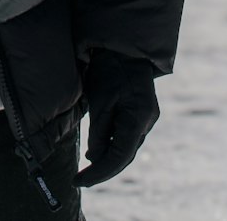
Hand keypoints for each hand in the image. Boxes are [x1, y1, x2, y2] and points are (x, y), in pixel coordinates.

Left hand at [75, 49, 158, 187]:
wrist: (124, 46)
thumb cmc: (110, 69)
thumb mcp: (100, 100)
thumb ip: (98, 132)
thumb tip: (94, 158)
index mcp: (138, 119)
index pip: (119, 158)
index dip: (98, 173)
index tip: (79, 180)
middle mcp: (146, 122)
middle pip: (124, 156)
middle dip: (103, 169)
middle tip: (80, 178)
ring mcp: (147, 118)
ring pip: (126, 148)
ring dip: (107, 158)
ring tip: (86, 169)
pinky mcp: (142, 113)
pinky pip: (126, 136)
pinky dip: (111, 145)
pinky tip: (98, 150)